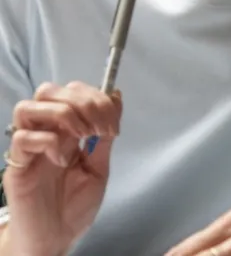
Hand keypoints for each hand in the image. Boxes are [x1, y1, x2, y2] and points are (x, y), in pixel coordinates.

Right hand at [1, 82, 122, 255]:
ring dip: (64, 114)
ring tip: (82, 136)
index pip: (71, 92)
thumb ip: (104, 138)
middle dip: (83, 102)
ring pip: (29, 106)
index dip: (95, 97)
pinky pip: (23, 138)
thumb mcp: (98, 168)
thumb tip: (115, 98)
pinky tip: (62, 159)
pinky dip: (48, 141)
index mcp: (65, 131)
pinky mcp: (16, 166)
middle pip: (50, 91)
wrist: (55, 239)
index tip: (114, 121)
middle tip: (100, 128)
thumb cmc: (73, 207)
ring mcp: (28, 148)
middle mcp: (44, 133)